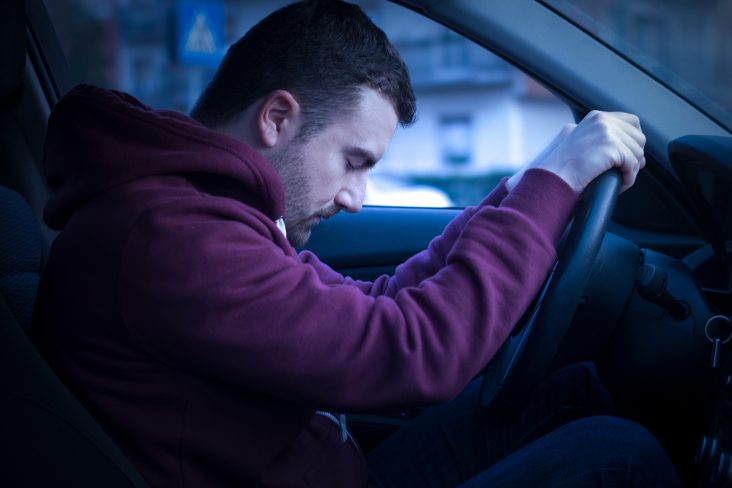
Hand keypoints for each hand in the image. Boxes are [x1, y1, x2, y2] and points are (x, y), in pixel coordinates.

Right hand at [507, 111, 645, 193]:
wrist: (554, 177)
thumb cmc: (563, 168)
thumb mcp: (582, 143)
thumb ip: (602, 137)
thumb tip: (627, 145)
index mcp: (596, 117)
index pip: (632, 121)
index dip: (634, 140)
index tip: (631, 156)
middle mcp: (602, 120)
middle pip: (639, 137)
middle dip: (636, 156)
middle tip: (628, 171)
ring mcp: (607, 132)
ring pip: (638, 152)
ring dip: (632, 169)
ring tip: (620, 179)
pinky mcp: (611, 147)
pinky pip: (633, 165)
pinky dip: (629, 178)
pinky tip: (619, 184)